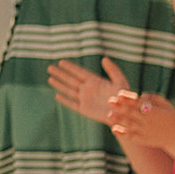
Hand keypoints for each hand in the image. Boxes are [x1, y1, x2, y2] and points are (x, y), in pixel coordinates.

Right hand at [47, 51, 174, 149]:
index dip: (70, 67)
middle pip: (71, 80)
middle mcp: (88, 89)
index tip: (61, 61)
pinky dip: (65, 100)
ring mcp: (85, 99)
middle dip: (60, 74)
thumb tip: (104, 58)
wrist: (124, 115)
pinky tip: (57, 96)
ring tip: (49, 78)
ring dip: (59, 85)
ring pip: (69, 90)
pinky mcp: (84, 110)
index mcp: (95, 81)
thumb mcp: (121, 82)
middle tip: (49, 67)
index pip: (79, 72)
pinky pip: (72, 104)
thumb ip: (113, 70)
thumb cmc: (125, 98)